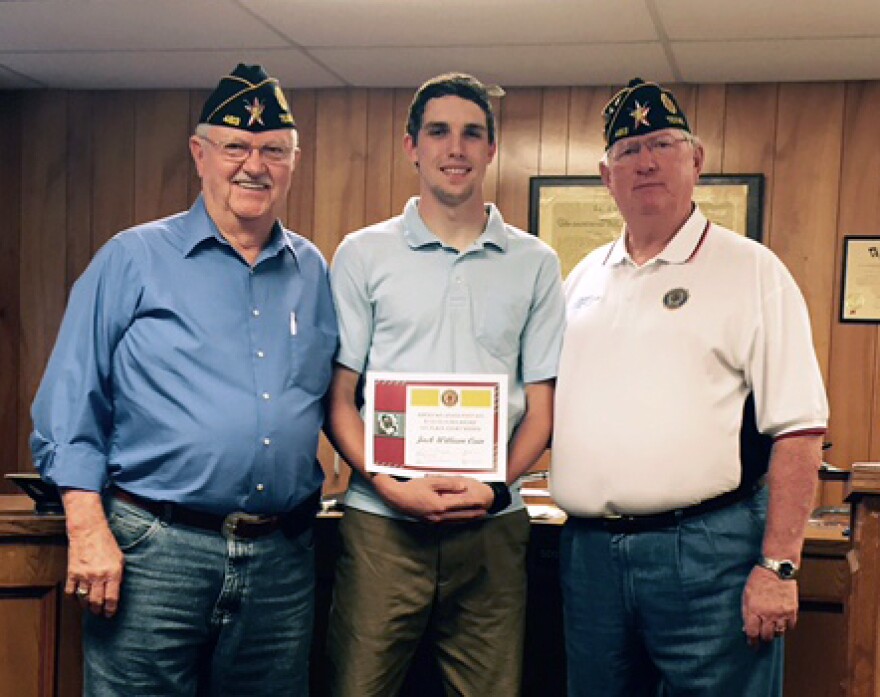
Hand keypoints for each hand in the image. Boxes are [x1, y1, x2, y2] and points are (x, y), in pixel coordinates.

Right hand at [62, 491, 124, 617]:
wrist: (89, 532)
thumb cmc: (106, 543)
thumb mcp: (119, 559)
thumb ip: (118, 575)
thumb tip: (116, 590)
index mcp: (113, 573)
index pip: (112, 598)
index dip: (111, 609)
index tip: (110, 614)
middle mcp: (99, 576)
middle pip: (97, 602)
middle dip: (98, 610)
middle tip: (99, 613)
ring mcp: (84, 576)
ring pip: (84, 600)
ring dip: (87, 607)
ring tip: (89, 608)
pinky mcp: (72, 573)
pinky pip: (71, 592)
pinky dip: (73, 599)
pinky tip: (77, 599)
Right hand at [374, 475, 493, 522]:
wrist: (395, 498)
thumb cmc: (412, 488)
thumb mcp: (431, 482)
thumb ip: (448, 485)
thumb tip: (463, 487)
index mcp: (440, 505)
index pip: (461, 505)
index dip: (473, 504)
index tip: (483, 503)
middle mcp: (437, 516)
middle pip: (460, 516)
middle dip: (473, 514)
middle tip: (484, 513)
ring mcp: (433, 520)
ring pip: (454, 521)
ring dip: (465, 519)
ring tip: (475, 518)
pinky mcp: (428, 521)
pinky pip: (446, 522)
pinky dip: (455, 521)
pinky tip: (458, 520)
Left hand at [741, 565, 798, 644]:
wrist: (777, 569)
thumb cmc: (759, 580)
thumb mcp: (746, 594)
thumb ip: (746, 611)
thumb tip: (746, 627)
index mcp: (753, 609)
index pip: (752, 633)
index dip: (752, 641)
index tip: (752, 645)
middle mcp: (767, 614)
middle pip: (766, 636)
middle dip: (763, 638)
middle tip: (762, 635)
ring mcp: (781, 613)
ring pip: (779, 633)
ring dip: (775, 632)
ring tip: (772, 627)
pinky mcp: (792, 611)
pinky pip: (791, 626)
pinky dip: (786, 626)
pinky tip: (782, 621)